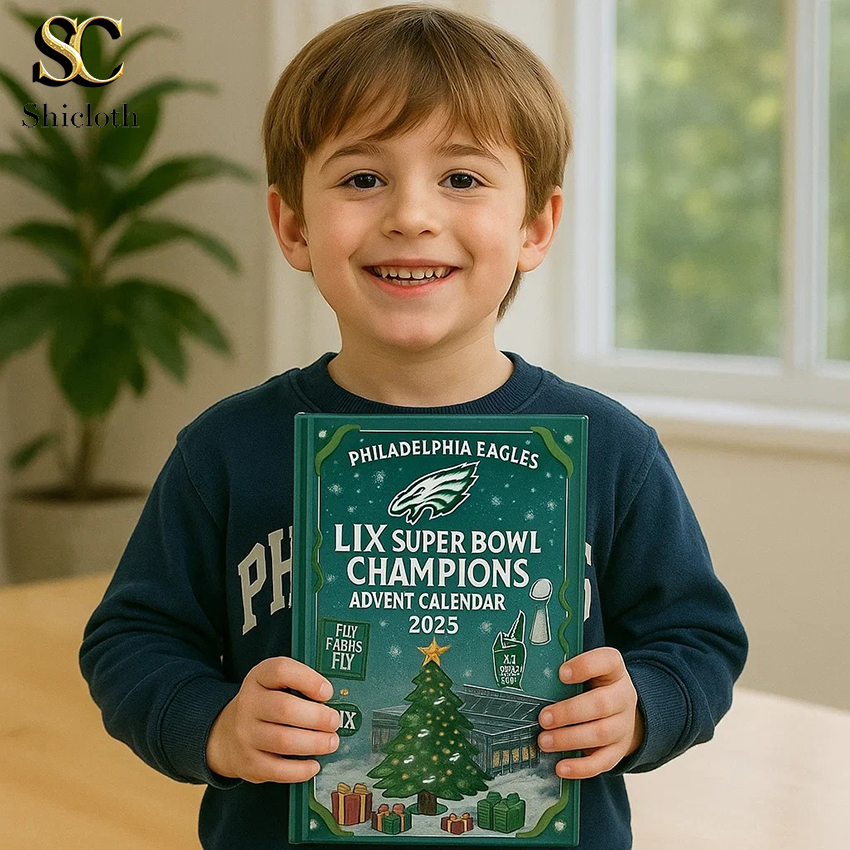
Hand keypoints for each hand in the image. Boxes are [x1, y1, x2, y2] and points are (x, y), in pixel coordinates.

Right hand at [206, 657, 340, 783]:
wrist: (227, 735)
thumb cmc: (265, 705)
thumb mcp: (275, 685)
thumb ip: (300, 685)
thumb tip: (336, 700)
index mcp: (258, 678)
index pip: (281, 670)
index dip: (308, 679)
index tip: (328, 692)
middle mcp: (248, 704)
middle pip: (285, 708)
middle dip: (317, 717)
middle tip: (335, 722)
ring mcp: (246, 735)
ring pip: (283, 740)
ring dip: (314, 743)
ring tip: (331, 742)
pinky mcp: (249, 763)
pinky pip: (278, 769)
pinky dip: (300, 769)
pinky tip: (314, 765)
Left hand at [537, 647, 643, 778]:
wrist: (623, 712)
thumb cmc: (595, 687)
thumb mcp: (588, 672)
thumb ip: (567, 673)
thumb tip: (530, 679)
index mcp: (614, 670)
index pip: (607, 661)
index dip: (585, 666)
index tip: (562, 673)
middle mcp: (622, 697)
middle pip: (601, 704)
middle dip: (569, 712)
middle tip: (544, 718)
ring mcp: (623, 725)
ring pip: (601, 734)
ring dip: (569, 739)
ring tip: (544, 741)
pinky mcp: (618, 750)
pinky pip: (602, 762)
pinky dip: (581, 767)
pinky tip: (561, 767)